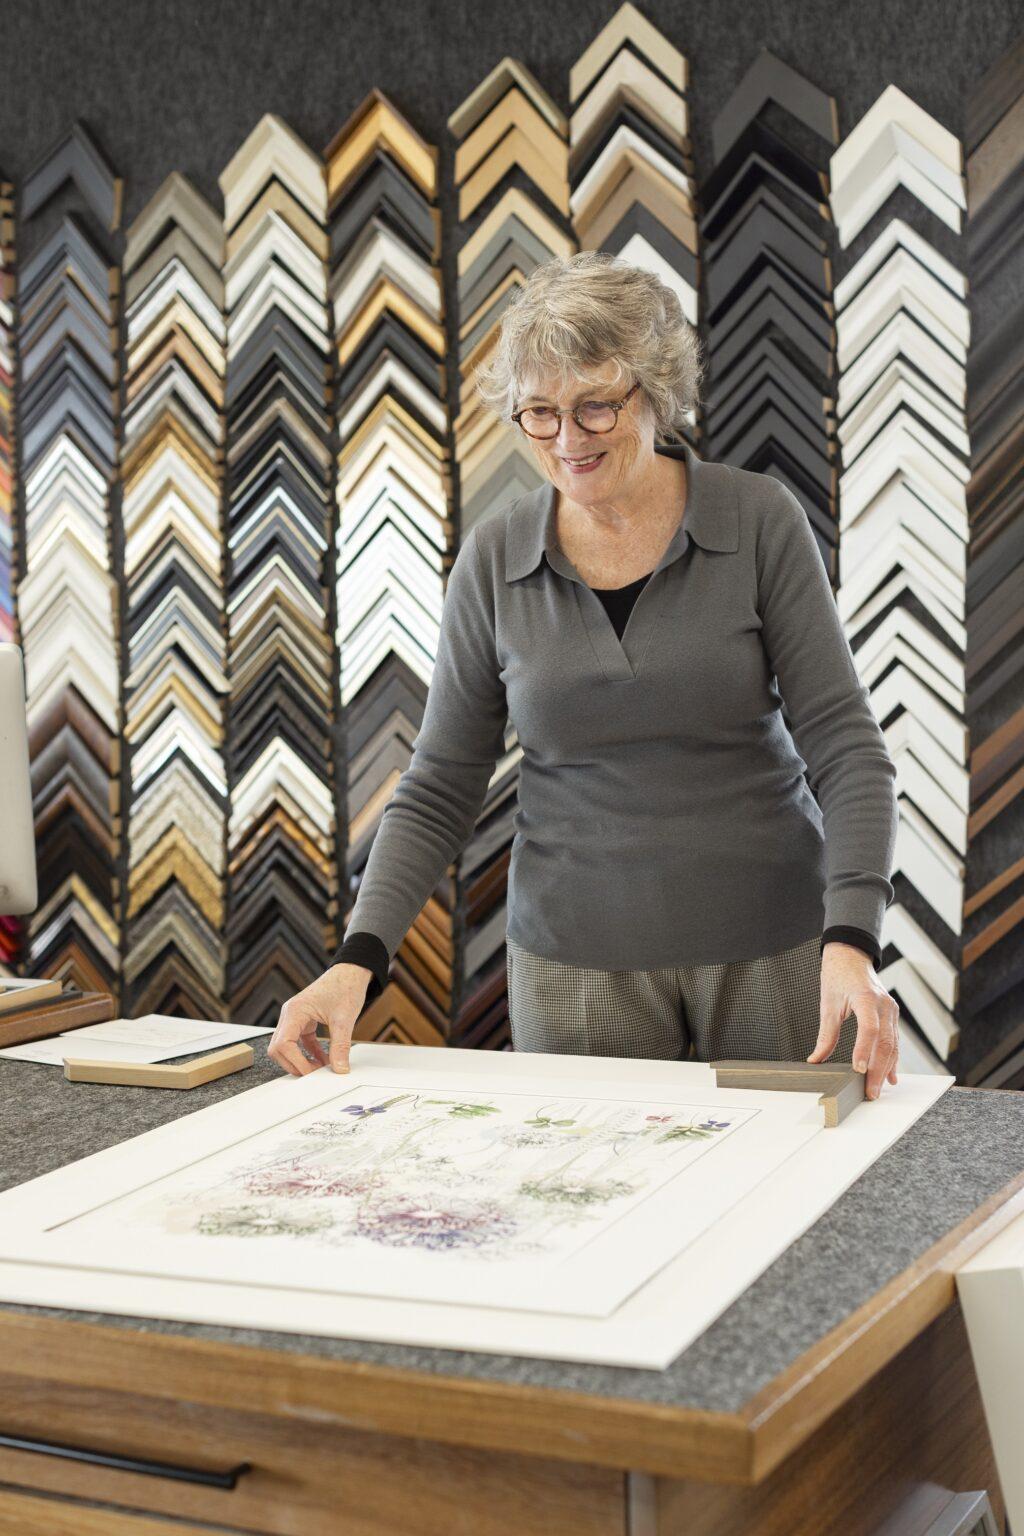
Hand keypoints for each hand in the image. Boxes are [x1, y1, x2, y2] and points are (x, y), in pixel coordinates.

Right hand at [268, 964, 371, 1076]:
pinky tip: (324, 1060)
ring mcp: (295, 1017)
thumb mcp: (344, 1019)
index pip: (283, 1044)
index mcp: (295, 1011)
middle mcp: (290, 1014)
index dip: (295, 1062)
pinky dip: (309, 1053)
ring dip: (300, 1060)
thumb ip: (340, 1046)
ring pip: (286, 1046)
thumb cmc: (345, 986)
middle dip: (293, 1064)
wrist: (352, 971)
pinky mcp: (303, 1020)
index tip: (312, 1073)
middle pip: (278, 1048)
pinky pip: (300, 1042)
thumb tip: (339, 1069)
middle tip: (314, 1074)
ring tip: (320, 1069)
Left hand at [807, 943, 898, 1100]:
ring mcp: (891, 1010)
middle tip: (870, 1091)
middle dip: (878, 1070)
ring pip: (893, 1044)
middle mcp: (883, 1005)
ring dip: (886, 1068)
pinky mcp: (892, 1015)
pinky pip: (894, 1040)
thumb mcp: (828, 1004)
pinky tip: (889, 1076)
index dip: (864, 1051)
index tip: (859, 1070)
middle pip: (885, 1042)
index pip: (869, 1029)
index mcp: (865, 998)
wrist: (851, 956)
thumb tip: (816, 1059)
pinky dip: (892, 1059)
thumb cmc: (838, 976)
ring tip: (877, 1089)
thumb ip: (826, 1034)